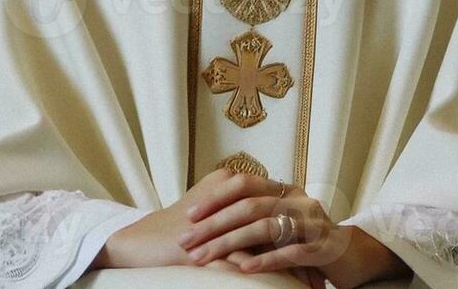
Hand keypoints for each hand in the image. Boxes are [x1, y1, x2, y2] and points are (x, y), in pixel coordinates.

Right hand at [92, 168, 325, 285]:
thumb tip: (273, 226)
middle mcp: (228, 189)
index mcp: (231, 179)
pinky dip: (264, 279)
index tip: (315, 258)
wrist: (138, 242)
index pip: (275, 208)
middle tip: (318, 279)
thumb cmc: (175, 230)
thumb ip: (240, 212)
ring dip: (287, 269)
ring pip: (265, 243)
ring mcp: (218, 216)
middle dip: (300, 253)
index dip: (297, 234)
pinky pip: (243, 261)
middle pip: (275, 223)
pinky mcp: (207, 242)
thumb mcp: (214, 215)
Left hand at [176, 171, 405, 286]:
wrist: (353, 256)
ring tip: (204, 258)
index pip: (243, 184)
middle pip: (249, 206)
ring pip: (266, 228)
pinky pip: (291, 252)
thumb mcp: (279, 225)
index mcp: (284, 190)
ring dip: (230, 244)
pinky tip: (243, 268)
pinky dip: (265, 260)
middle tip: (186, 242)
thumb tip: (209, 219)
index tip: (188, 215)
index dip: (215, 198)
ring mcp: (313, 222)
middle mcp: (298, 200)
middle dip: (213, 225)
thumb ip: (254, 217)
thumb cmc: (306, 242)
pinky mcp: (324, 247)